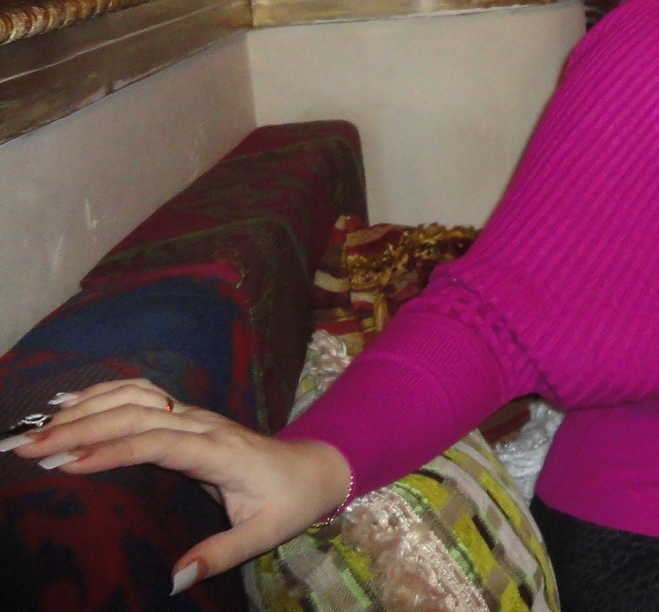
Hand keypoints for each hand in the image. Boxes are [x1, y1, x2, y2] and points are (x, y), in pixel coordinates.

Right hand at [1, 379, 351, 593]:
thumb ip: (220, 554)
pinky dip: (106, 394)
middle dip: (83, 426)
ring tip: (40, 427)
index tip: (68, 462)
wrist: (312, 467)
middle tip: (31, 448)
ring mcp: (194, 416)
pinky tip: (72, 403)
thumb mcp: (262, 534)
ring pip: (138, 397)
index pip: (159, 442)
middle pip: (139, 414)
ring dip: (89, 406)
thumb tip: (175, 579)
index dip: (114, 448)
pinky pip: (143, 395)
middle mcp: (203, 425)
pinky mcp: (186, 417)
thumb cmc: (286, 502)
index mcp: (219, 451)